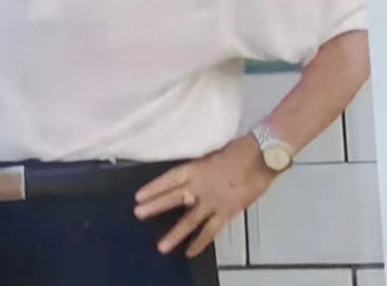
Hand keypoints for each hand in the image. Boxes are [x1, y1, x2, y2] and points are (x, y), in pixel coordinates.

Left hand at [134, 135, 276, 257]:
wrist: (262, 156)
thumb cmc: (241, 149)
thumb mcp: (214, 152)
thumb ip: (201, 166)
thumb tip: (193, 174)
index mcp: (198, 167)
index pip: (170, 178)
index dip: (154, 187)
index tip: (139, 196)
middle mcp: (201, 185)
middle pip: (174, 197)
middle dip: (155, 206)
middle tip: (138, 214)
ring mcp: (214, 200)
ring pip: (190, 219)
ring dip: (175, 233)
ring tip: (162, 246)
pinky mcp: (227, 211)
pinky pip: (211, 230)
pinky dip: (200, 242)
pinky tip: (190, 251)